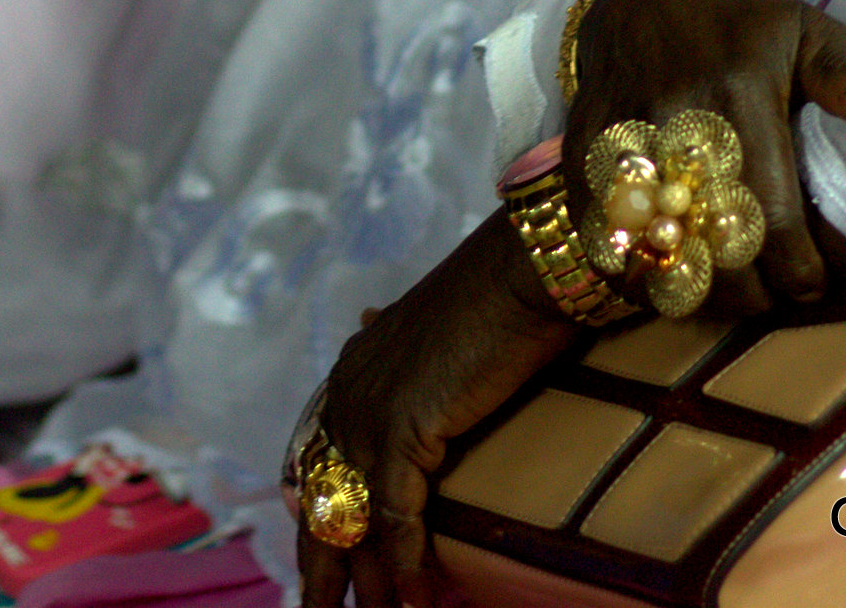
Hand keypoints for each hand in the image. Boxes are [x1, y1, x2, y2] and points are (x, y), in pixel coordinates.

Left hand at [294, 209, 578, 606]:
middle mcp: (348, 394)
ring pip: (356, 520)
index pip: (321, 461)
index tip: (323, 563)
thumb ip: (407, 349)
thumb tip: (374, 322)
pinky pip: (395, 519)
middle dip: (321, 567)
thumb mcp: (439, 327)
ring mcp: (368, 413)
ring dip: (369, 584)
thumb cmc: (499, 293)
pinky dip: (405, 568)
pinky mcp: (400, 431)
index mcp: (354, 371)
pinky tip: (414, 603)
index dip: (322, 517)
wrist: (524, 270)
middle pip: (322, 501)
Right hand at [568, 0, 845, 312]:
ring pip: (664, 261)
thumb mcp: (801, 28)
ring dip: (706, 292)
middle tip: (779, 289)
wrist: (641, 4)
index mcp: (735, 94)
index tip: (814, 280)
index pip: (772, 216)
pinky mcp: (581, 166)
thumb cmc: (738, 28)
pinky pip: (614, 251)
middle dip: (757, 290)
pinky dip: (647, 278)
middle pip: (718, 252)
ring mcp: (620, 147)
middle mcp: (673, 123)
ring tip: (739, 287)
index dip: (798, 268)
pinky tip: (680, 272)